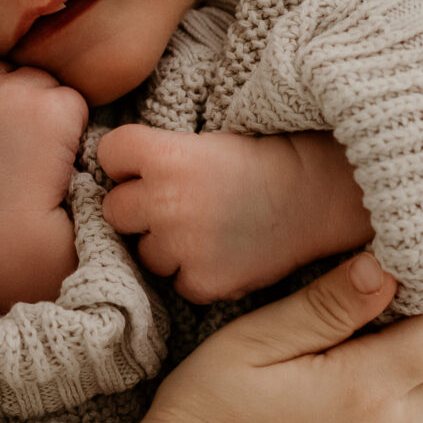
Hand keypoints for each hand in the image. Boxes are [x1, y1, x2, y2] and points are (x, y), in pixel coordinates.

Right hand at [0, 57, 89, 306]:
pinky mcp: (55, 104)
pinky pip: (72, 103)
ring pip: (41, 83)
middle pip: (5, 69)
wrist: (2, 239)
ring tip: (29, 160)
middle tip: (8, 151)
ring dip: (44, 111)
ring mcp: (14, 89)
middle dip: (12, 98)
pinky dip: (72, 129)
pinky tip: (53, 163)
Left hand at [97, 127, 368, 301]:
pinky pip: (177, 282)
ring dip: (166, 245)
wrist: (317, 195)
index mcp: (163, 155)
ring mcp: (183, 245)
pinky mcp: (203, 281)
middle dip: (139, 208)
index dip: (128, 162)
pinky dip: (195, 273)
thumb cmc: (259, 162)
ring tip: (207, 228)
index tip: (152, 166)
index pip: (109, 155)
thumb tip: (105, 170)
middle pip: (115, 210)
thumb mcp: (202, 140)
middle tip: (180, 202)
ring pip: (144, 252)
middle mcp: (166, 200)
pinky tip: (223, 253)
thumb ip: (152, 155)